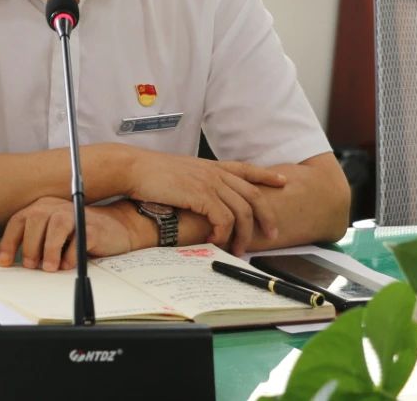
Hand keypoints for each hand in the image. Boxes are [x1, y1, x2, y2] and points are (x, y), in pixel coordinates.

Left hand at [0, 198, 138, 271]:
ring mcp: (76, 215)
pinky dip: (71, 254)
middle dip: (31, 245)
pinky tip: (68, 265)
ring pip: (57, 225)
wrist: (115, 229)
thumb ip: (36, 244)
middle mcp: (57, 207)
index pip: (19, 220)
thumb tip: (19, 266)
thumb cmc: (77, 236)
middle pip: (36, 218)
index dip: (9, 242)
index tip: (5, 262)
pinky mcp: (93, 227)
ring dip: (50, 249)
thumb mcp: (52, 237)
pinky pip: (80, 238)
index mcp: (42, 208)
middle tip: (32, 266)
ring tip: (50, 268)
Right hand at [125, 150, 285, 254]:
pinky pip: (224, 219)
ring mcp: (209, 183)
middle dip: (266, 216)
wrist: (134, 168)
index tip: (282, 181)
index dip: (266, 175)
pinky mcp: (201, 195)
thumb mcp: (182, 174)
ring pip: (241, 211)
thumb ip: (198, 183)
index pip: (246, 168)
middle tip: (272, 233)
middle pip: (252, 194)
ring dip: (243, 234)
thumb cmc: (151, 174)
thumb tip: (204, 201)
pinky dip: (224, 233)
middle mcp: (214, 172)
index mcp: (211, 166)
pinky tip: (217, 241)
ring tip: (239, 249)